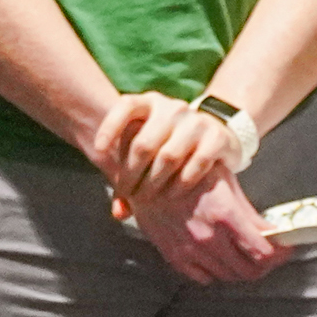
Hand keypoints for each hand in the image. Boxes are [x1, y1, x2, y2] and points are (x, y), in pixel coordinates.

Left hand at [90, 89, 241, 204]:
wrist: (218, 134)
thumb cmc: (171, 143)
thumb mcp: (150, 148)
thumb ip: (130, 175)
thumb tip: (119, 213)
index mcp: (150, 103)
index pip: (126, 106)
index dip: (110, 127)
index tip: (98, 151)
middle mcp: (173, 108)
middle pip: (144, 144)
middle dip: (132, 174)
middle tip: (130, 195)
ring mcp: (196, 121)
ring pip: (169, 156)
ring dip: (154, 183)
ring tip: (148, 200)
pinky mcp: (216, 137)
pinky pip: (196, 164)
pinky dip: (181, 184)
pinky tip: (172, 196)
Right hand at [120, 172, 279, 284]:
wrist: (149, 168)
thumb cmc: (191, 170)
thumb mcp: (228, 183)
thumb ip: (250, 214)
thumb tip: (273, 235)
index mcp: (224, 215)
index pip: (262, 253)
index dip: (280, 254)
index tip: (286, 249)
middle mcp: (207, 237)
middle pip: (248, 271)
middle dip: (265, 265)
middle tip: (271, 254)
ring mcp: (188, 248)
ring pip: (227, 276)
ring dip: (242, 268)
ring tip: (247, 255)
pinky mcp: (172, 254)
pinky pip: (202, 277)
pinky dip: (216, 271)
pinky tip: (220, 257)